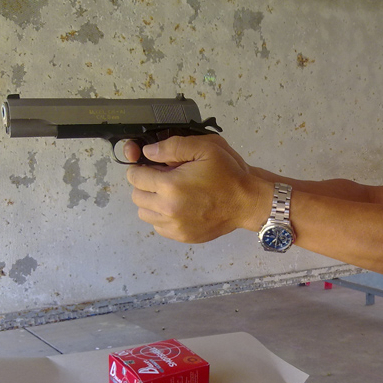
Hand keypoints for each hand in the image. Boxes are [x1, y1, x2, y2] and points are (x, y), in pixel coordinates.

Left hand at [126, 134, 266, 242]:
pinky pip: (159, 227)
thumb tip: (148, 152)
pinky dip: (163, 217)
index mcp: (171, 185)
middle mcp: (168, 209)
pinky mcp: (183, 236)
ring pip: (145, 214)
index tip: (151, 166)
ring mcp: (175, 226)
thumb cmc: (229, 175)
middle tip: (163, 178)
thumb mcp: (205, 148)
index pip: (134, 176)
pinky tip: (179, 207)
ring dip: (152, 202)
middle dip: (145, 185)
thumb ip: (173, 146)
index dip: (141, 167)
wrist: (247, 202)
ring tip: (170, 194)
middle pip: (137, 196)